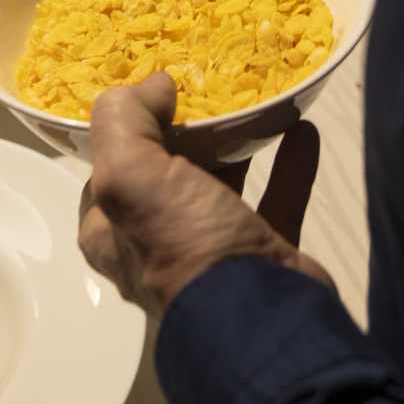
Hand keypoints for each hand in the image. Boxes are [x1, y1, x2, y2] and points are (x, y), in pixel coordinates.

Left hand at [78, 74, 332, 319]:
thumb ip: (124, 120)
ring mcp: (213, 255)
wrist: (264, 317)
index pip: (103, 173)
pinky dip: (288, 167)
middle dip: (183, 133)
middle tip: (204, 90)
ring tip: (252, 102)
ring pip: (220, 187)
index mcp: (112, 234)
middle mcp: (157, 246)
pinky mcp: (264, 258)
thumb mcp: (129, 173)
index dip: (120, 132)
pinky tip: (300, 131)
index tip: (148, 94)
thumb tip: (151, 86)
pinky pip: (276, 201)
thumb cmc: (184, 248)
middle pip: (164, 175)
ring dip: (236, 146)